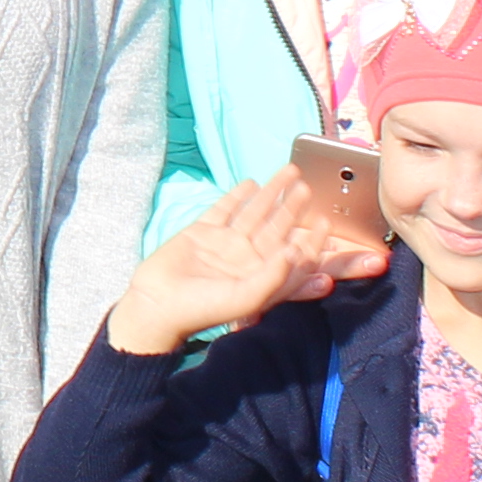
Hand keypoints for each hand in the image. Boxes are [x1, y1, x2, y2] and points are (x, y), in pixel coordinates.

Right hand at [103, 168, 390, 356]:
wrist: (156, 305)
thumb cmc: (203, 309)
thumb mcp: (245, 298)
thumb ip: (274, 277)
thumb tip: (295, 251)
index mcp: (261, 277)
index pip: (292, 255)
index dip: (311, 240)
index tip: (325, 222)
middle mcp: (246, 259)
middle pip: (276, 228)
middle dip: (293, 208)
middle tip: (307, 188)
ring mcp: (224, 244)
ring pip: (254, 213)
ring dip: (272, 194)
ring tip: (290, 173)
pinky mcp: (201, 232)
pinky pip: (224, 210)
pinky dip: (237, 196)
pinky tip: (251, 183)